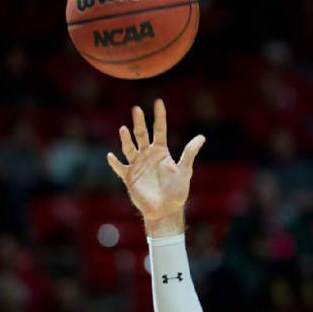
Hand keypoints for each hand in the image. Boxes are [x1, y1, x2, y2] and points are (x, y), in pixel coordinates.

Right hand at [107, 99, 204, 224]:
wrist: (165, 209)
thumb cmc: (177, 191)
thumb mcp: (184, 171)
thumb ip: (190, 153)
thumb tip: (202, 137)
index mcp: (161, 151)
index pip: (159, 129)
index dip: (159, 116)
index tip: (158, 102)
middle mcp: (147, 155)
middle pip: (141, 134)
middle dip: (139, 122)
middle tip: (137, 109)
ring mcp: (137, 165)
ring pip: (129, 148)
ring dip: (126, 139)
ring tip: (124, 129)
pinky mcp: (129, 177)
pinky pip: (120, 168)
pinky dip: (114, 163)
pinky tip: (111, 156)